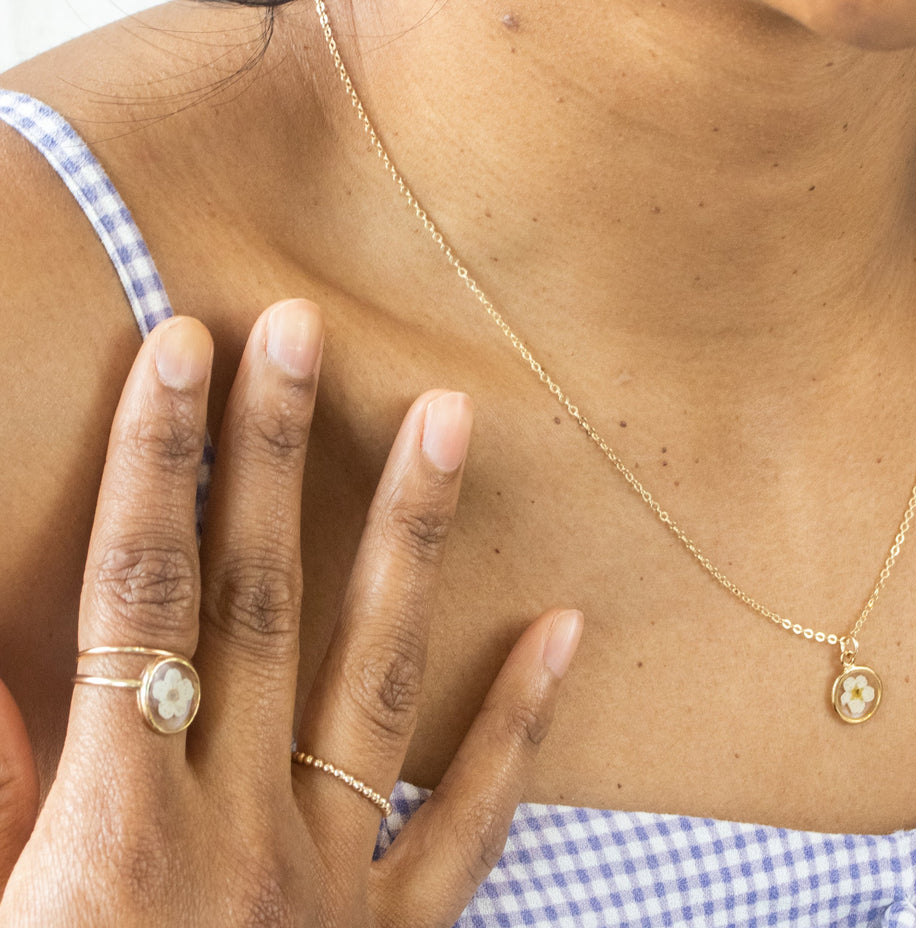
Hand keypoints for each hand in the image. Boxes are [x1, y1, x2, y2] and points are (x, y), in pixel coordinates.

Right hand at [0, 301, 582, 925]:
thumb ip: (2, 803)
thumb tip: (18, 682)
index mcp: (108, 839)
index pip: (135, 602)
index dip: (152, 468)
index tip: (180, 352)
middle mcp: (235, 836)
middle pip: (254, 602)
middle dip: (271, 457)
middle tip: (299, 333)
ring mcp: (332, 884)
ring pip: (379, 674)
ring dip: (412, 537)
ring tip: (452, 420)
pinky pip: (472, 816)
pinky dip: (524, 719)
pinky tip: (568, 624)